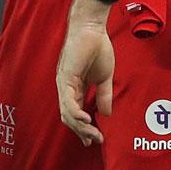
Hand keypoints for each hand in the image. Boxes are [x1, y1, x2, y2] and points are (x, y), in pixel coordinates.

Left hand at [56, 0, 114, 146]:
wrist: (92, 28)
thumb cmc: (97, 47)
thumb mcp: (105, 77)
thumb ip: (104, 95)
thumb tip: (106, 114)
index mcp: (75, 87)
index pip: (76, 112)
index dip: (84, 128)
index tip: (94, 139)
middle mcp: (66, 87)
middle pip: (69, 116)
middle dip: (82, 132)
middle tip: (94, 141)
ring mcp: (64, 83)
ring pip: (67, 112)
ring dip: (80, 127)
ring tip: (93, 134)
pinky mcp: (65, 77)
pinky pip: (68, 101)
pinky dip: (76, 114)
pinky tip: (86, 120)